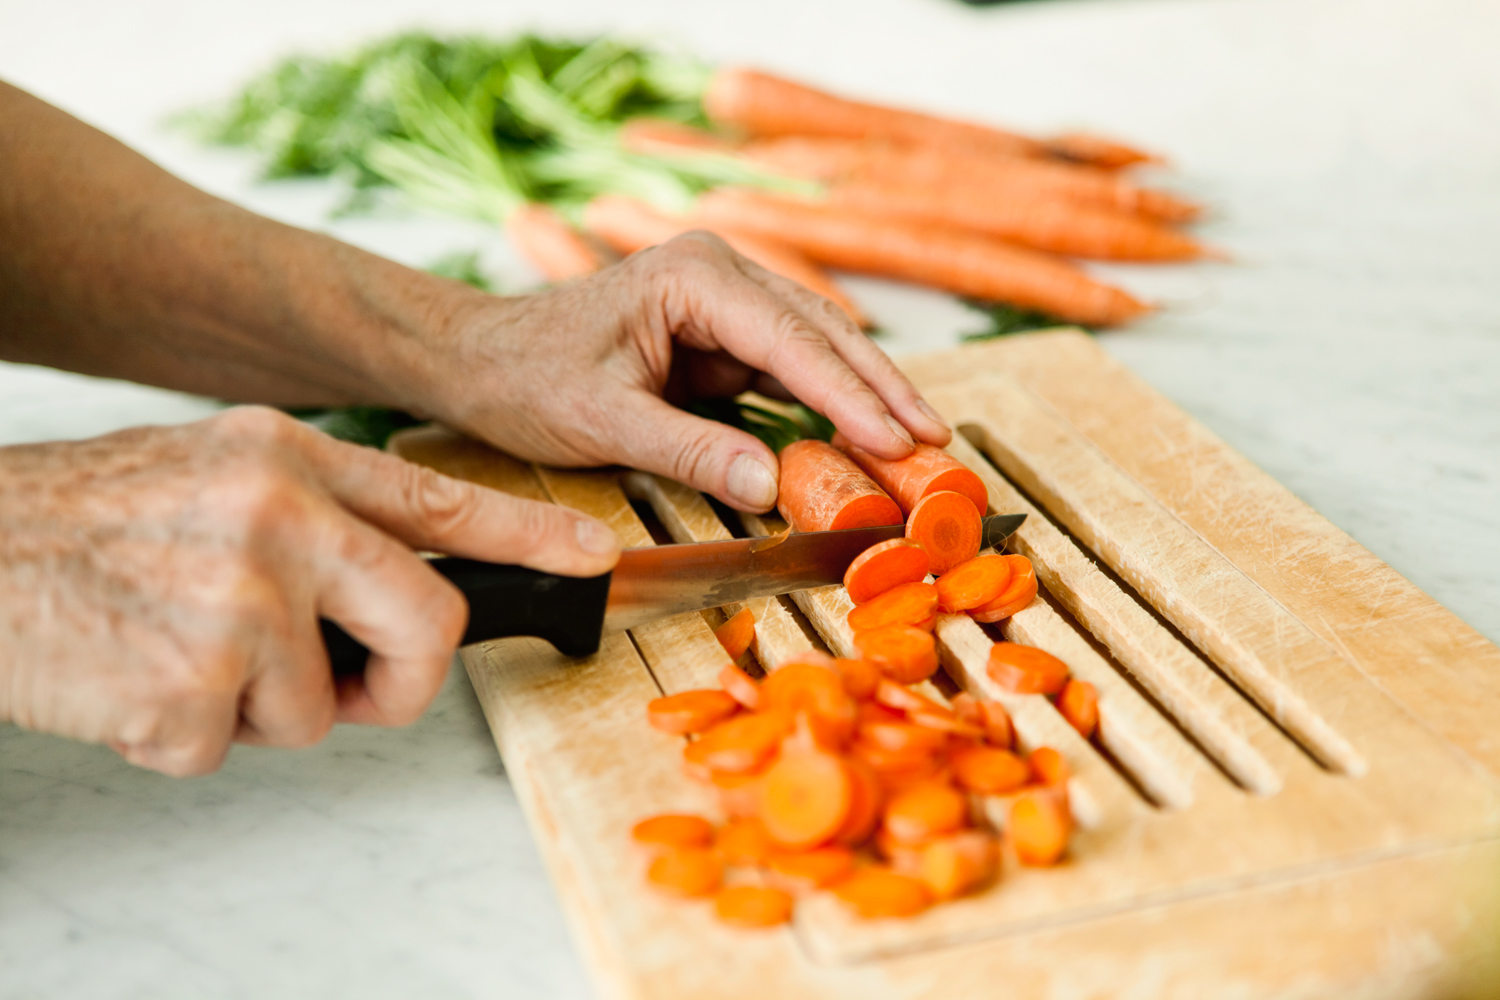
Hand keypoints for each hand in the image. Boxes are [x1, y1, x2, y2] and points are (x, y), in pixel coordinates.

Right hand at [0, 407, 618, 775]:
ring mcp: (238, 598)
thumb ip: (317, 521)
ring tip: (176, 652)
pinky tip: (132, 679)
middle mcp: (278, 514)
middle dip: (400, 681)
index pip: (441, 501)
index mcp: (288, 456)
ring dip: (259, 708)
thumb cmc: (88, 526)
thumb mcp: (215, 475)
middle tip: (347, 688)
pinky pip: (235, 746)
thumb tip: (404, 592)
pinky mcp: (189, 682)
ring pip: (323, 707)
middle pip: (428, 624)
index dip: (532, 534)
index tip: (594, 557)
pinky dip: (188, 736)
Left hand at [401, 232, 951, 511]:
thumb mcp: (604, 420)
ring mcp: (724, 302)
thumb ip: (690, 450)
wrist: (480, 359)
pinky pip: (789, 369)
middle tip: (936, 443)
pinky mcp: (720, 336)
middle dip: (882, 388)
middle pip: (823, 334)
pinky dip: (829, 403)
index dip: (852, 394)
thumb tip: (769, 489)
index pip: (792, 339)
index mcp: (693, 276)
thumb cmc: (526, 376)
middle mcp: (719, 275)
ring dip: (866, 395)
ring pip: (817, 348)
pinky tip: (866, 434)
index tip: (899, 441)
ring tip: (918, 443)